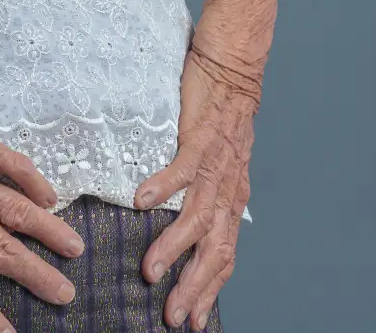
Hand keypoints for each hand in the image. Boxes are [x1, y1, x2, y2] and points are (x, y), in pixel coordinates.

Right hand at [133, 41, 258, 329]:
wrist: (234, 68)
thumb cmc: (221, 118)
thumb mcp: (219, 167)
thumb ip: (206, 198)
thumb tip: (187, 231)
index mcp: (232, 198)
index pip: (225, 255)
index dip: (210, 289)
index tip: (193, 321)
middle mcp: (228, 187)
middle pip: (215, 247)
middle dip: (193, 285)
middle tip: (172, 315)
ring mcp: (216, 163)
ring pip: (198, 215)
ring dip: (174, 246)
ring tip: (151, 270)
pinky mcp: (201, 136)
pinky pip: (182, 167)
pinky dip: (164, 186)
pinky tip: (140, 203)